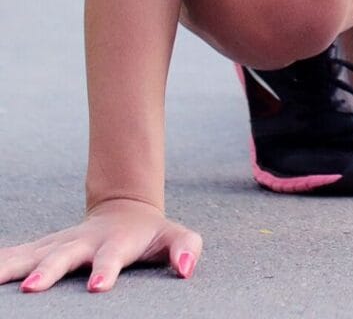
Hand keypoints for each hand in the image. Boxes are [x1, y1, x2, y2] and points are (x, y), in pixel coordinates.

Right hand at [0, 198, 202, 292]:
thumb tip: (187, 269)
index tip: (98, 286)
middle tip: (31, 288)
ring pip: (32, 253)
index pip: (112, 256)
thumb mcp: (175, 236)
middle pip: (64, 255)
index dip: (106, 269)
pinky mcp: (44, 247)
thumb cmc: (151, 233)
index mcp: (116, 241)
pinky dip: (0, 260)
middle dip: (48, 270)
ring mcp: (61, 243)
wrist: (126, 210)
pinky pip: (17, 254)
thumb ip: (186, 248)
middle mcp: (84, 241)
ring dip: (11, 266)